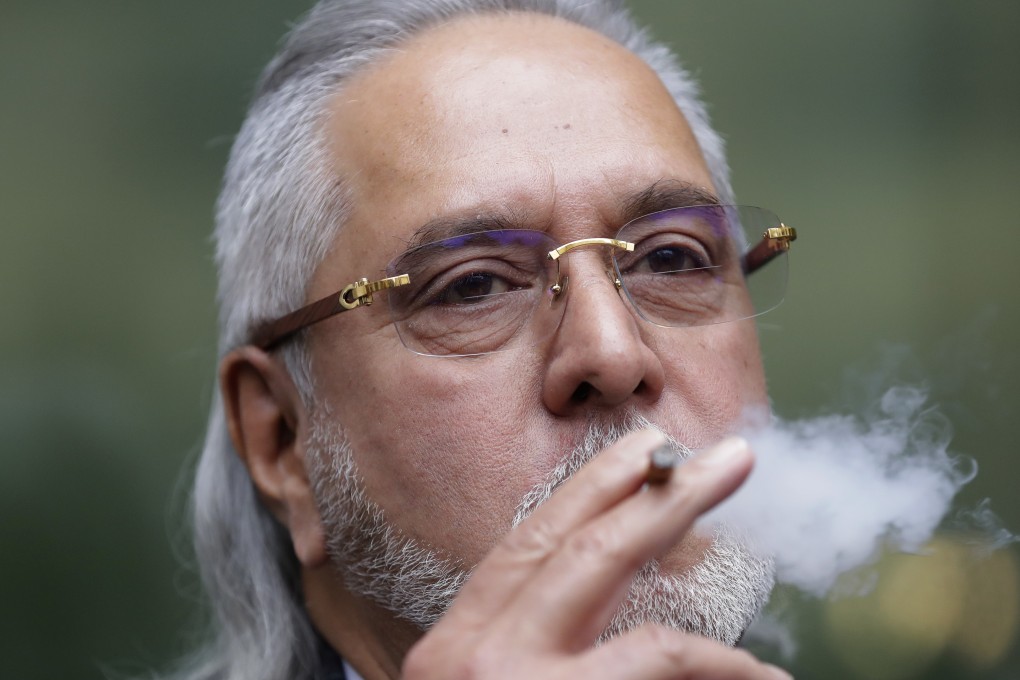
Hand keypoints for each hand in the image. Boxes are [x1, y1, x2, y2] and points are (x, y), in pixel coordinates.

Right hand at [402, 431, 791, 678]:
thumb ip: (525, 637)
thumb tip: (602, 582)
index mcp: (452, 644)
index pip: (527, 544)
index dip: (590, 489)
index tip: (643, 451)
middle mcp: (476, 660)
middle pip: (580, 552)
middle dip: (659, 496)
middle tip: (728, 459)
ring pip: (636, 617)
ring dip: (708, 575)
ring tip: (757, 537)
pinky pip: (663, 670)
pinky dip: (720, 668)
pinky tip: (759, 674)